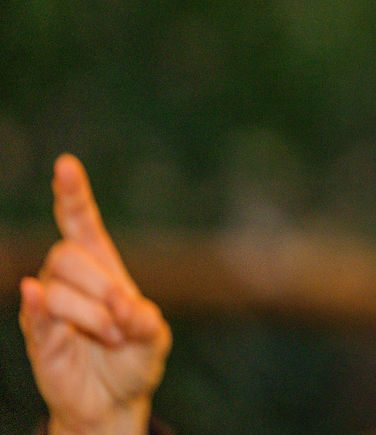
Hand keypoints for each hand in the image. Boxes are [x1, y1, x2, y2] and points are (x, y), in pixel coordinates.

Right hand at [19, 154, 170, 434]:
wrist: (118, 399)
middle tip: (120, 320)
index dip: (72, 194)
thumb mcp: (153, 333)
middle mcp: (69, 278)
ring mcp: (50, 306)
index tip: (66, 165)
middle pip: (67, 254)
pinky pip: (33, 314)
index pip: (79, 221)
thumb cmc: (136, 356)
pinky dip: (36, 305)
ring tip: (110, 337)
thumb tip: (117, 303)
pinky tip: (34, 294)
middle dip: (101, 285)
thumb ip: (142, 317)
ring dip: (91, 313)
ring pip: (56, 286)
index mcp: (101, 265)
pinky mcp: (39, 337)